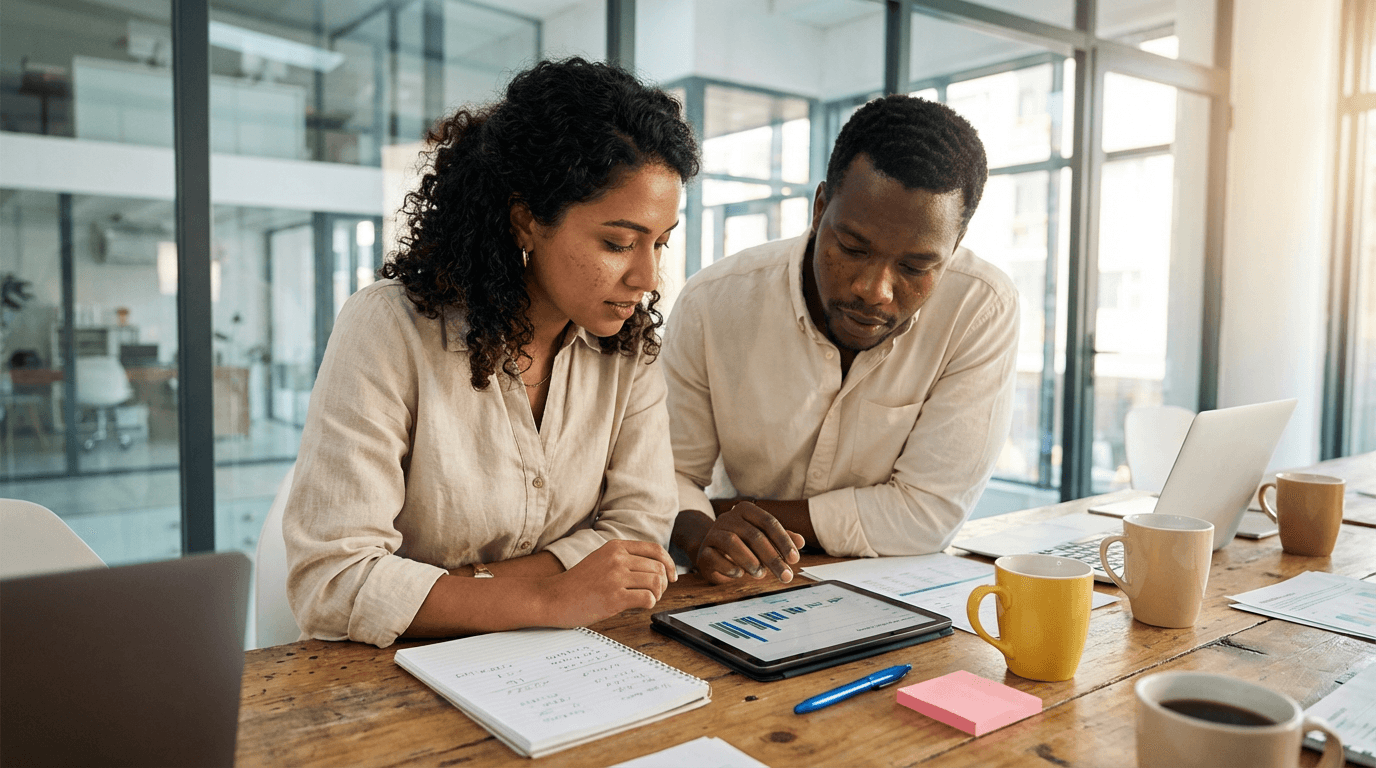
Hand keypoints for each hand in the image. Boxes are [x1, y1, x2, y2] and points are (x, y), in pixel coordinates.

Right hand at [542, 539, 676, 626]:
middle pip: (658, 568)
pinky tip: (639, 606)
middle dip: (663, 584)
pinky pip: (647, 598)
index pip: (655, 550)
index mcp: (615, 547)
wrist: (553, 598)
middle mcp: (617, 559)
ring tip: (645, 599)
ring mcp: (615, 577)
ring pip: (656, 582)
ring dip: (657, 594)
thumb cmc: (578, 584)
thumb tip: (658, 569)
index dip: (670, 564)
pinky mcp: (614, 597)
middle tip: (654, 594)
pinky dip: (649, 604)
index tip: (672, 577)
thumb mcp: (601, 560)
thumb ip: (625, 559)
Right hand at [696, 501, 803, 584]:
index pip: (768, 522)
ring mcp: (713, 533)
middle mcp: (727, 518)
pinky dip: (730, 568)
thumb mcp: (764, 540)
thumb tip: (800, 542)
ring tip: (761, 575)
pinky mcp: (703, 551)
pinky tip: (740, 574)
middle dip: (772, 558)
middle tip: (786, 576)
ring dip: (751, 561)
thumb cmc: (743, 545)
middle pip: (754, 535)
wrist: (712, 552)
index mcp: (745, 510)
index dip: (783, 541)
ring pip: (732, 543)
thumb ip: (781, 539)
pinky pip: (715, 558)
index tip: (794, 559)